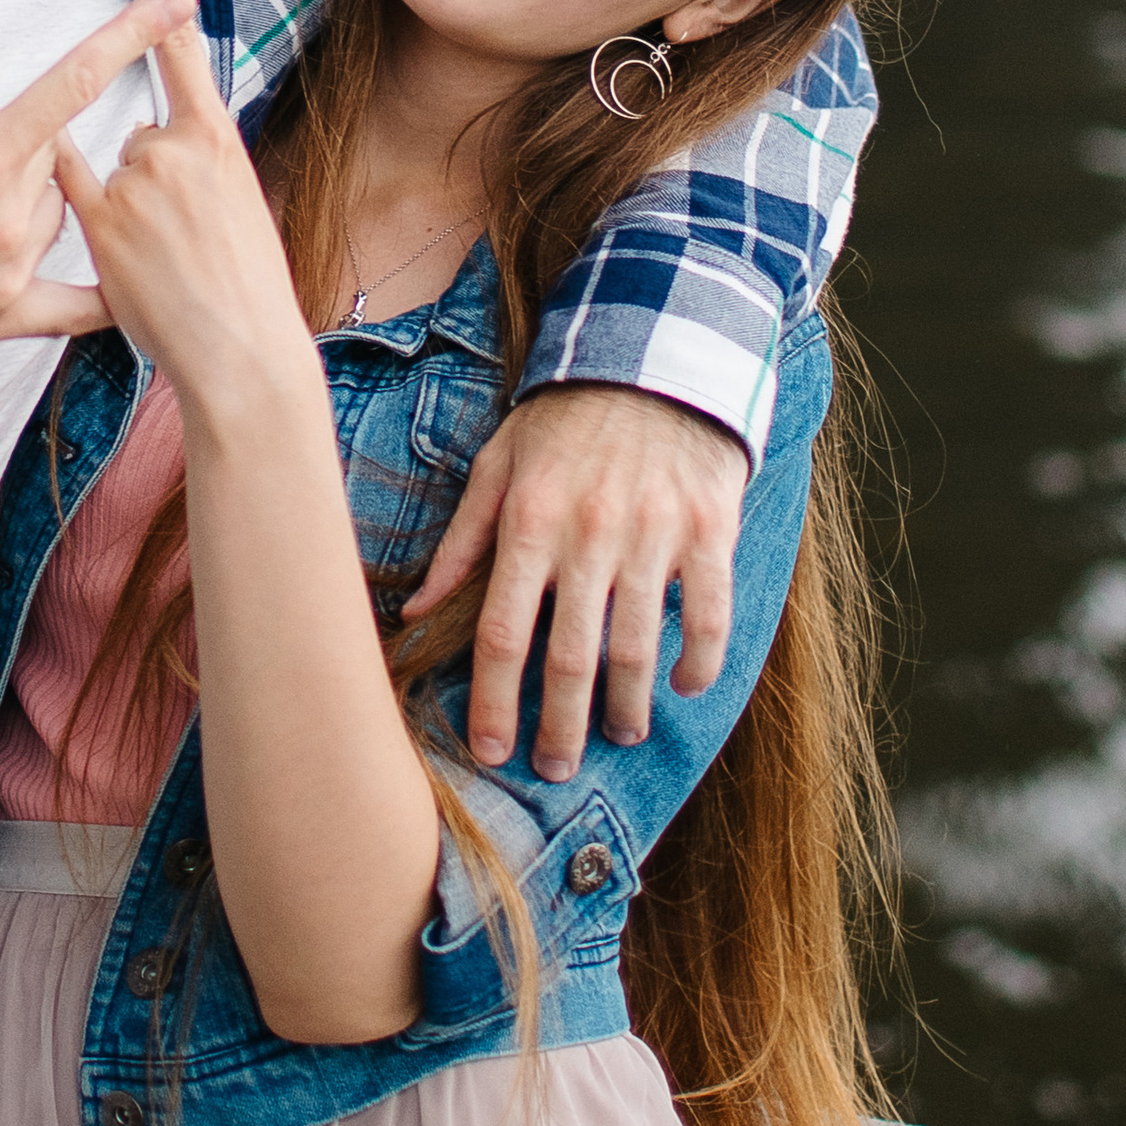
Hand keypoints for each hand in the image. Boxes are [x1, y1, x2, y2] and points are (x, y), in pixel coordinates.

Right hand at [0, 0, 195, 356]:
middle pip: (51, 156)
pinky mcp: (6, 317)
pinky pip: (72, 305)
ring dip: (25, 205)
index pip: (73, 81)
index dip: (130, 35)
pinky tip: (124, 287)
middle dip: (18, 149)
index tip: (177, 1)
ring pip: (53, 213)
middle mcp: (8, 212)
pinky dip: (94, 294)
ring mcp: (12, 268)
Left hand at [49, 0, 317, 407]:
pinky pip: (74, 193)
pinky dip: (88, 212)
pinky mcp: (101, 221)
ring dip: (126, 210)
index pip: (180, 46)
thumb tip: (144, 147)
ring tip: (166, 263)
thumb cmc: (246, 288)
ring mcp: (136, 183)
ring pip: (112, 175)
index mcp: (219, 140)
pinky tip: (124, 252)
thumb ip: (197, 166)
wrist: (242, 351)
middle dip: (150, 180)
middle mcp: (174, 149)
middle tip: (186, 239)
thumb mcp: (240, 206)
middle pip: (139, 138)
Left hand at [401, 384, 744, 777]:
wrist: (654, 358)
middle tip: (554, 767)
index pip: (504, 631)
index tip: (491, 750)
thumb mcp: (499, 465)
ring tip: (616, 734)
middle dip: (560, 727)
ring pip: (638, 647)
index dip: (495, 701)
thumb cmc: (564, 422)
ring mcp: (654, 533)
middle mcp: (590, 532)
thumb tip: (416, 610)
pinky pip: (710, 614)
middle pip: (571, 657)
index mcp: (530, 520)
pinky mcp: (708, 529)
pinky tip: (681, 687)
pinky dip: (699, 662)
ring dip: (626, 706)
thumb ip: (460, 541)